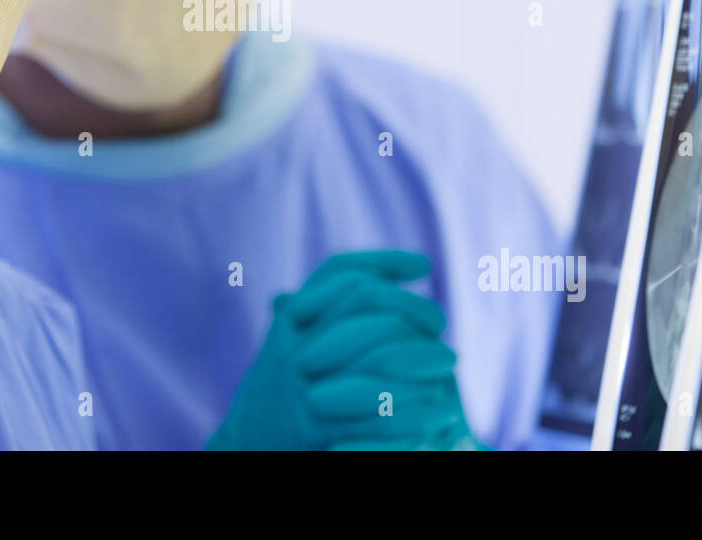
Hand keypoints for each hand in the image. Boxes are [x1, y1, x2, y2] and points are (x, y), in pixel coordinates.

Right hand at [207, 251, 478, 449]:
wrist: (251, 440)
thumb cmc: (285, 384)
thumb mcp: (297, 338)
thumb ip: (332, 308)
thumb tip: (390, 276)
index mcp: (291, 320)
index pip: (337, 271)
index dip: (382, 261)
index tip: (423, 265)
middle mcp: (293, 345)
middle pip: (361, 302)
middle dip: (409, 306)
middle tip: (440, 319)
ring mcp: (302, 386)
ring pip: (374, 357)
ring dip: (420, 357)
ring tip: (450, 360)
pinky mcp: (314, 429)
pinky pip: (373, 416)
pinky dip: (411, 413)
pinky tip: (439, 410)